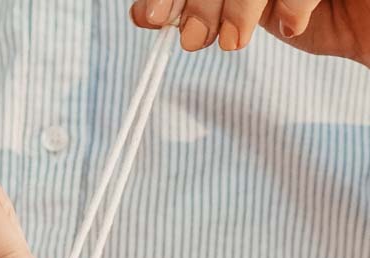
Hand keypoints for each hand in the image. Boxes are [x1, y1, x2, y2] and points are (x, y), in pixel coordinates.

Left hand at [130, 0, 369, 65]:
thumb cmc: (323, 10)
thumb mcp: (252, 11)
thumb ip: (206, 8)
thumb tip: (148, 14)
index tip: (151, 19)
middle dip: (199, 2)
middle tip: (196, 40)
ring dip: (239, 4)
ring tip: (235, 40)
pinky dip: (291, 1)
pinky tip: (292, 22)